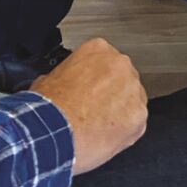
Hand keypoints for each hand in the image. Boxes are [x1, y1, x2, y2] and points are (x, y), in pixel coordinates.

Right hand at [32, 39, 147, 175]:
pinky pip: (136, 122)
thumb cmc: (48, 110)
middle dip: (110, 94)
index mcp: (98, 49)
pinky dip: (123, 131)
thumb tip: (61, 83)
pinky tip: (104, 136)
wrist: (52, 133)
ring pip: (131, 100)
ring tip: (96, 126)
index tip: (89, 92)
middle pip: (122, 79)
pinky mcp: (139, 114)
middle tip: (93, 111)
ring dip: (119, 112)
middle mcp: (120, 64)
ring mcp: (133, 89)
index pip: (103, 62)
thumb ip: (65, 75)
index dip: (95, 80)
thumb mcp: (46, 80)